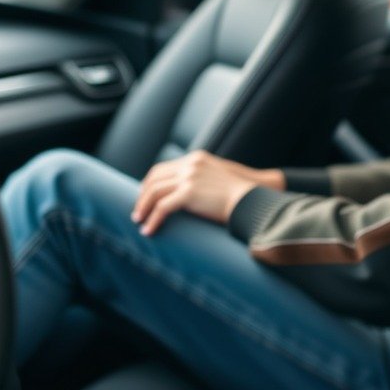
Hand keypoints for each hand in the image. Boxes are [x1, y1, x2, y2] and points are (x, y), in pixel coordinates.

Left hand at [132, 151, 284, 236]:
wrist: (252, 199)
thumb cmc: (239, 194)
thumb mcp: (218, 178)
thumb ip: (202, 180)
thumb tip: (188, 196)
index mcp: (196, 159)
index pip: (163, 168)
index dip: (150, 184)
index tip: (145, 198)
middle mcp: (191, 164)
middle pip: (154, 178)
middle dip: (142, 196)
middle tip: (138, 212)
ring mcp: (189, 177)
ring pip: (154, 192)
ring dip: (143, 208)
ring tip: (140, 222)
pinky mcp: (189, 193)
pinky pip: (162, 207)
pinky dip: (153, 220)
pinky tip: (149, 230)